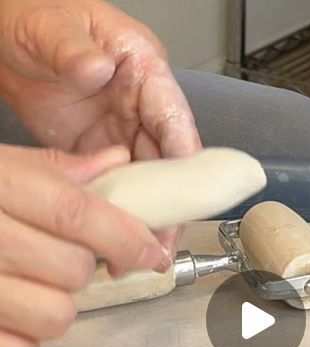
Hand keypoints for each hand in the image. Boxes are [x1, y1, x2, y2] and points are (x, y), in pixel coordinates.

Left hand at [0, 0, 201, 255]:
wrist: (6, 40)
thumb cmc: (34, 17)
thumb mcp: (49, 27)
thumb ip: (72, 48)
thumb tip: (97, 69)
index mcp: (144, 69)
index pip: (175, 121)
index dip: (186, 165)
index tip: (186, 202)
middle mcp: (142, 105)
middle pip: (170, 163)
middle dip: (170, 207)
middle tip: (161, 247)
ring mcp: (123, 130)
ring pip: (148, 181)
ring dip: (147, 217)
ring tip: (141, 255)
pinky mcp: (101, 151)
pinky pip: (119, 186)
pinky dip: (120, 214)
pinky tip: (115, 238)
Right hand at [0, 144, 169, 346]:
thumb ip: (50, 170)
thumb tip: (113, 163)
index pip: (75, 213)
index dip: (125, 236)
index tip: (149, 252)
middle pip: (72, 270)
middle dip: (79, 268)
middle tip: (58, 259)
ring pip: (54, 317)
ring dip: (54, 308)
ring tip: (27, 289)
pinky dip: (22, 344)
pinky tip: (7, 319)